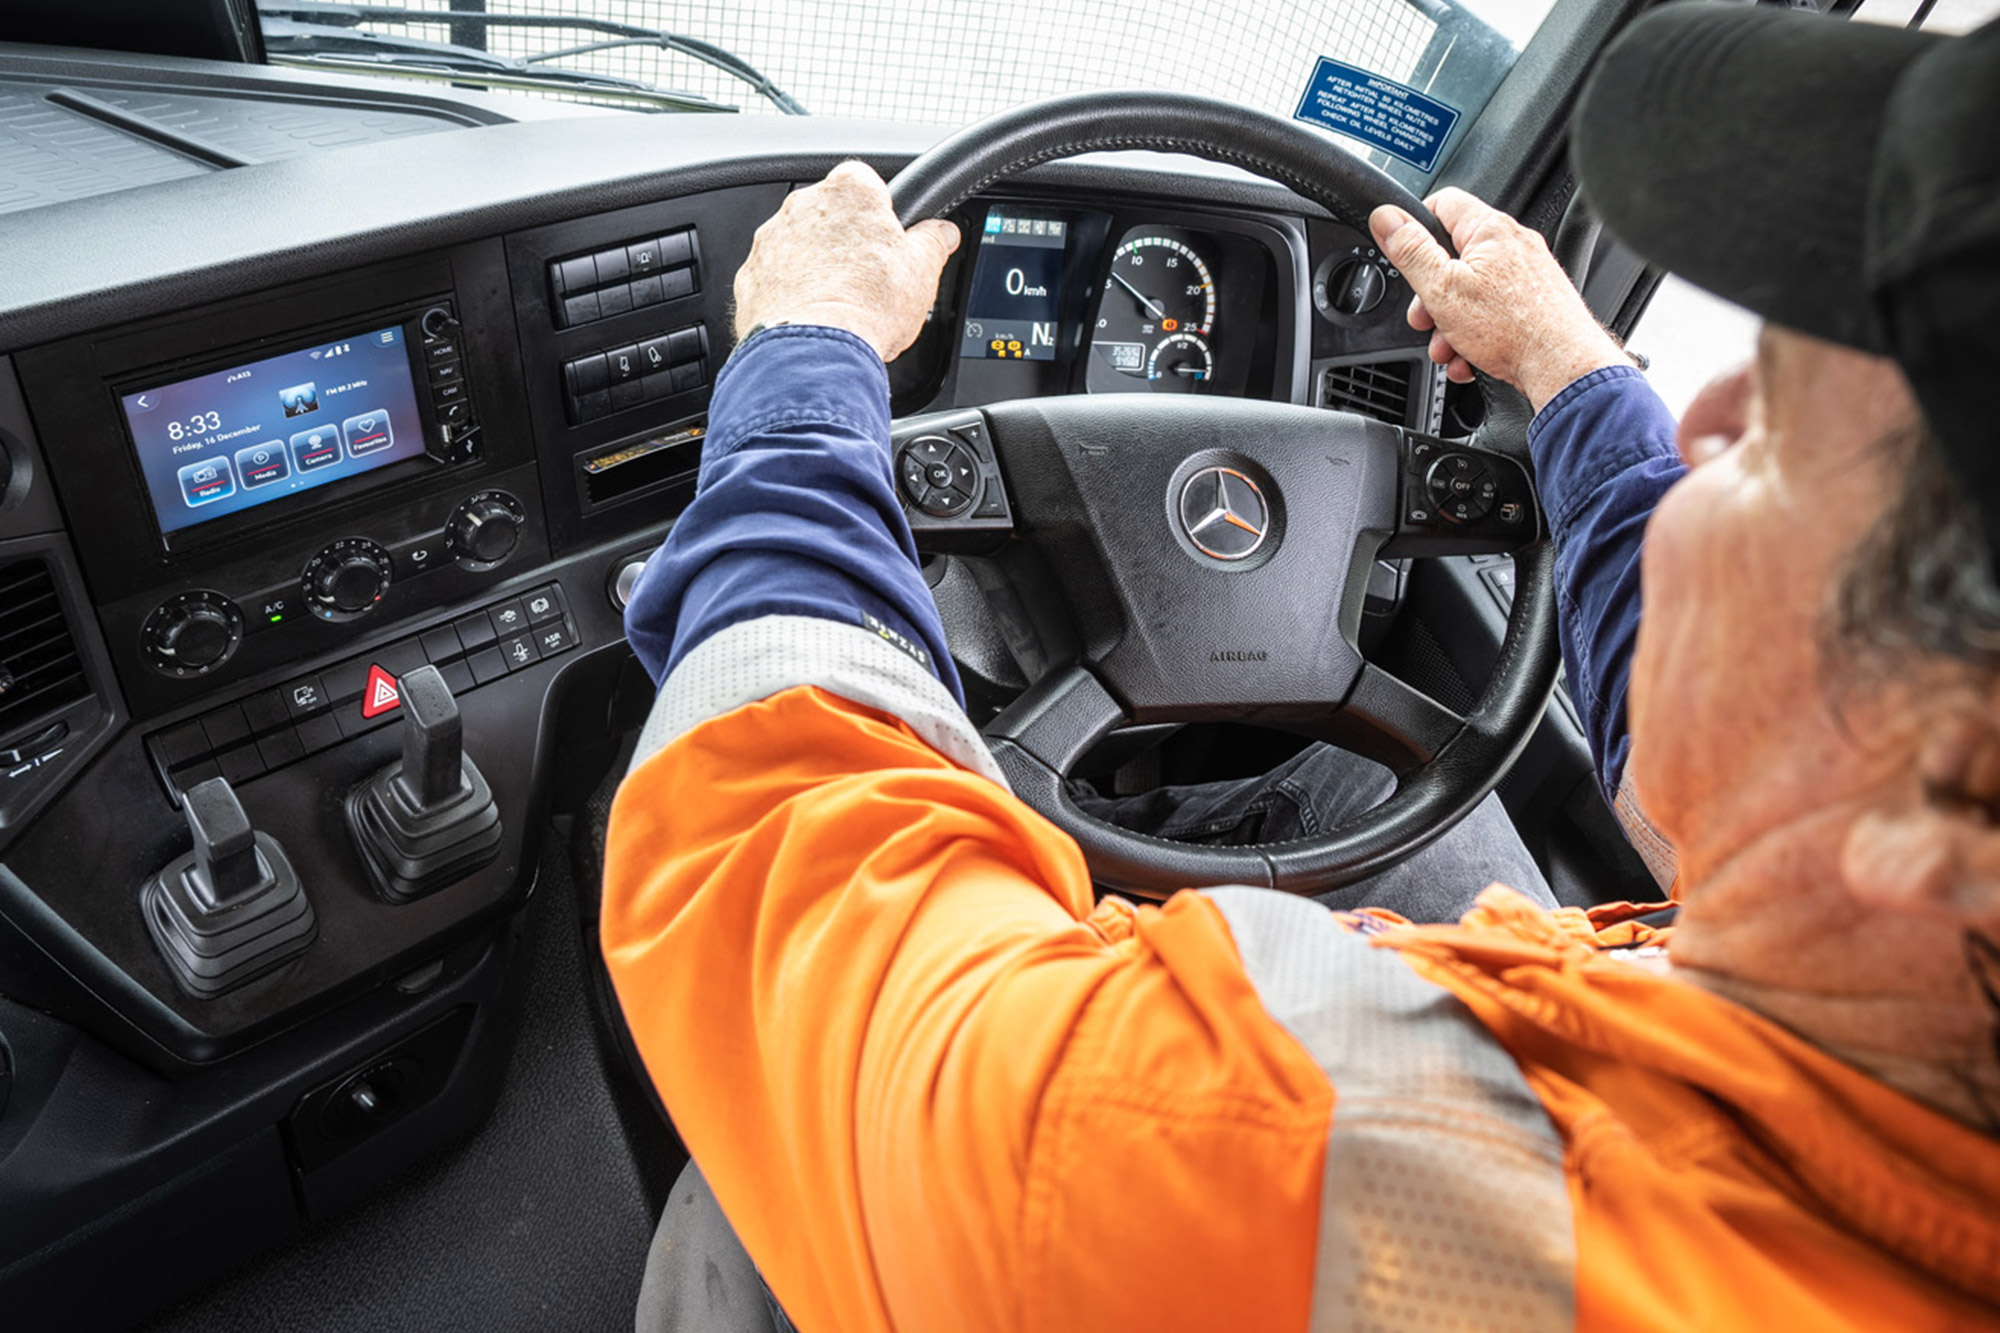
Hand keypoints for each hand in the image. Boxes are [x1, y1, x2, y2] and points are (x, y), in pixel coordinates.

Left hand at [733, 161, 959, 362]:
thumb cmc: (866, 305)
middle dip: (846, 241)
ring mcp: (771, 240)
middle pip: (830, 215)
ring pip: (798, 246)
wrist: (814, 350)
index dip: (880, 211)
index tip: (889, 237)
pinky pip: (774, 278)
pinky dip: (789, 294)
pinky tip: (811, 318)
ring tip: (839, 304)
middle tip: (868, 278)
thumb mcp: (922, 270)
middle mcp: (803, 206)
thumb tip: (942, 233)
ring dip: (815, 267)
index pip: (866, 182)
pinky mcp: (750, 277)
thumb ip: (933, 241)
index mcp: (849, 192)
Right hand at [1368, 187, 1627, 411]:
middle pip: (1452, 258)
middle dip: (1431, 295)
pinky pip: (1493, 314)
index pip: (1443, 203)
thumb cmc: (1513, 329)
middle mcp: (1513, 245)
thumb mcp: (1443, 288)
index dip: (1415, 226)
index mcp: (1490, 230)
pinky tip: (1471, 359)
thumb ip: (1411, 251)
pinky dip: (1476, 337)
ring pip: (1470, 293)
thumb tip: (1386, 218)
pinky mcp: (1535, 304)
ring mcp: (1527, 275)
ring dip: (1450, 325)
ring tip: (1450, 348)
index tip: (1401, 252)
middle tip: (1425, 317)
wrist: (1562, 368)